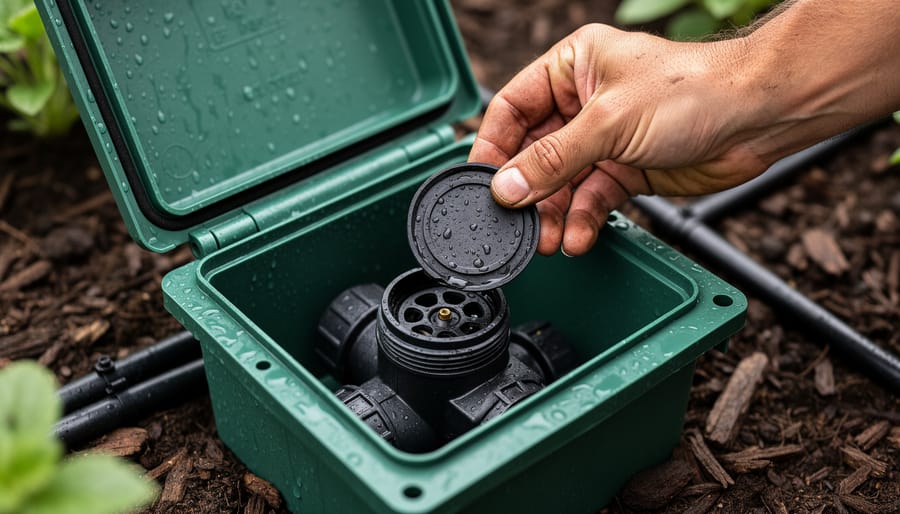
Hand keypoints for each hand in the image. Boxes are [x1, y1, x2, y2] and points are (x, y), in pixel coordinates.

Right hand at [469, 24, 772, 255]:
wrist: (756, 118)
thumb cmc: (693, 91)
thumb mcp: (608, 122)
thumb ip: (552, 159)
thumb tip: (505, 188)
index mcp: (571, 68)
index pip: (513, 108)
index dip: (493, 147)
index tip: (480, 184)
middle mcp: (583, 103)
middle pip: (534, 153)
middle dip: (527, 192)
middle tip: (515, 224)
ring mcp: (604, 139)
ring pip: (561, 183)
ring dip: (552, 214)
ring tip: (546, 240)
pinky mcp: (625, 170)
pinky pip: (591, 199)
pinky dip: (582, 220)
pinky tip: (576, 238)